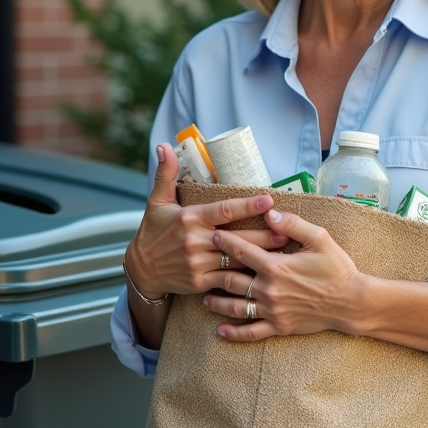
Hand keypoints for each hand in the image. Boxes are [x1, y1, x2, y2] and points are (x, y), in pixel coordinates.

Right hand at [124, 143, 289, 297]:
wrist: (141, 270)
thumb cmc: (154, 231)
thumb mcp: (157, 202)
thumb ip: (166, 174)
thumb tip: (163, 146)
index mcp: (190, 218)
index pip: (223, 210)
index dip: (248, 206)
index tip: (269, 200)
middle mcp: (194, 241)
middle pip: (237, 238)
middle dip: (264, 236)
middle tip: (287, 230)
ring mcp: (198, 263)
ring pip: (236, 260)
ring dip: (260, 258)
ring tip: (283, 253)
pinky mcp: (200, 282)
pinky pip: (228, 280)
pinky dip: (246, 277)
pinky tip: (264, 274)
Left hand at [204, 209, 364, 341]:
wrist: (350, 301)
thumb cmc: (337, 268)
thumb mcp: (320, 238)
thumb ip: (293, 225)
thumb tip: (269, 213)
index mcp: (276, 265)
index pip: (242, 251)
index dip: (225, 242)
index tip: (213, 235)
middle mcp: (269, 289)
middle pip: (232, 280)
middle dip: (215, 271)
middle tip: (202, 266)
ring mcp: (272, 310)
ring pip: (235, 307)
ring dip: (217, 303)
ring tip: (205, 298)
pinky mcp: (278, 327)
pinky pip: (250, 332)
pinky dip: (233, 333)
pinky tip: (220, 331)